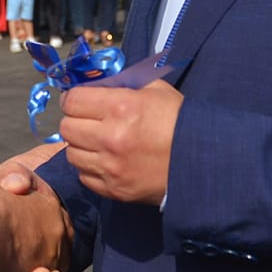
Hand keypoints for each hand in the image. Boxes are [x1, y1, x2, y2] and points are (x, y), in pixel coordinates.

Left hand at [61, 79, 182, 206]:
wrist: (204, 162)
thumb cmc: (181, 122)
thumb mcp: (157, 90)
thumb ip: (125, 83)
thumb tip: (100, 82)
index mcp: (120, 107)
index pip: (72, 100)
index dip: (73, 98)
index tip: (79, 100)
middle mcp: (110, 137)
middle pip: (67, 127)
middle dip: (75, 120)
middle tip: (88, 120)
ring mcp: (110, 167)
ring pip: (71, 154)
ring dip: (81, 146)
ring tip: (97, 142)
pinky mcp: (114, 190)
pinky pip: (84, 177)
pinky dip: (90, 169)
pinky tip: (106, 161)